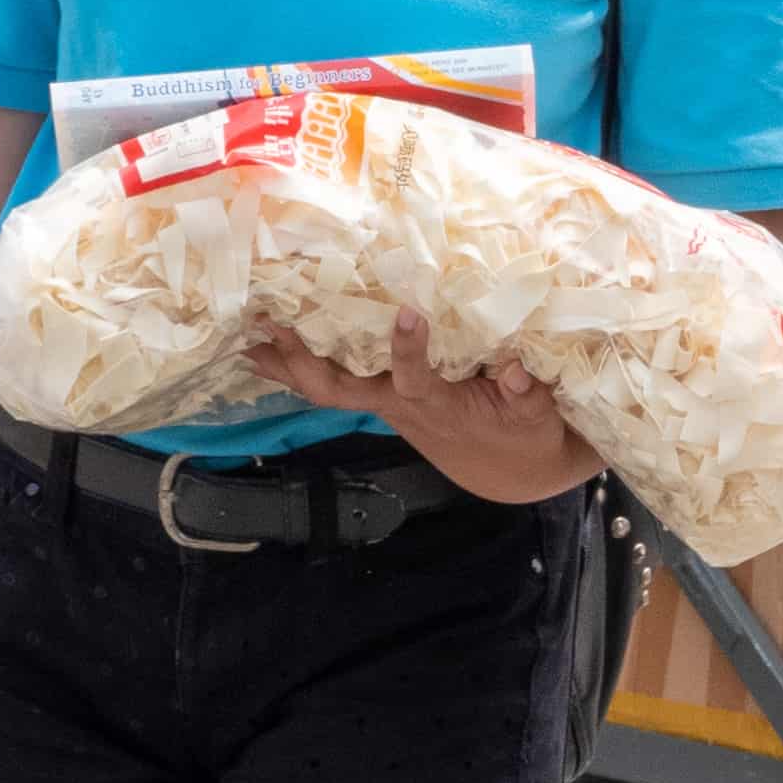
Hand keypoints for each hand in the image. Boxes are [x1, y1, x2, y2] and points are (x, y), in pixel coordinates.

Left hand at [242, 317, 604, 504]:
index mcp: (439, 406)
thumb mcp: (536, 419)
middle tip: (272, 327)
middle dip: (305, 361)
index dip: (408, 352)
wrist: (507, 469)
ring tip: (245, 333)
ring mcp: (386, 404)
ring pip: (325, 388)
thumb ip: (528, 396)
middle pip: (340, 390)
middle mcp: (401, 407)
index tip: (408, 313)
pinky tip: (265, 349)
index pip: (417, 380)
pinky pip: (331, 384)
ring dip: (285, 364)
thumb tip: (516, 370)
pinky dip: (296, 368)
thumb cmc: (525, 436)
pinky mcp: (381, 398)